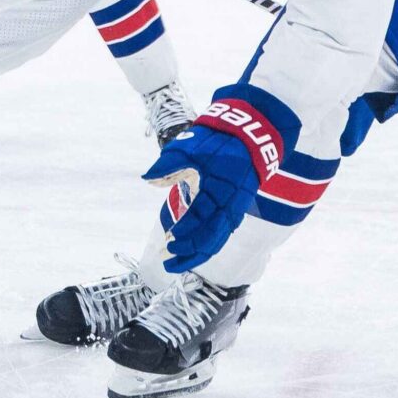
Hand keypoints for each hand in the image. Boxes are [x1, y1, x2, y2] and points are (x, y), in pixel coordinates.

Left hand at [144, 91, 288, 271]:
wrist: (250, 134)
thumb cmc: (217, 139)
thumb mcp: (190, 145)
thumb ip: (168, 164)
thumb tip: (147, 178)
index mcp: (218, 189)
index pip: (201, 219)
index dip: (185, 233)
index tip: (168, 241)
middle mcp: (230, 204)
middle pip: (211, 238)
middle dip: (191, 253)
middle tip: (168, 263)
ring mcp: (236, 208)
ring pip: (218, 239)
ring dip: (199, 253)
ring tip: (177, 263)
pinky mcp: (236, 207)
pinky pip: (223, 232)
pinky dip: (209, 244)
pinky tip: (194, 251)